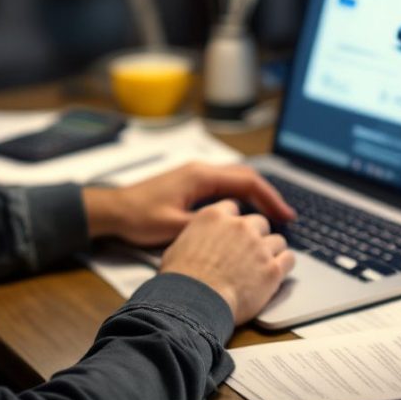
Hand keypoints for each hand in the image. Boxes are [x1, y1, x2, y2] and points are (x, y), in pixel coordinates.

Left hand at [82, 162, 295, 246]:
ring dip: (255, 197)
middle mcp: (200, 170)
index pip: (246, 181)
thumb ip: (206, 225)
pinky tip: (246, 217)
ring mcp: (195, 176)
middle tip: (286, 219)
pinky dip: (240, 199)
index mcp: (200, 176)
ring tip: (272, 219)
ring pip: (235, 181)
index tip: (286, 216)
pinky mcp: (190, 185)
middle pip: (245, 178)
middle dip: (268, 197)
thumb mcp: (175, 226)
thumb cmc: (139, 217)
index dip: (270, 198)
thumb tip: (236, 229)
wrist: (113, 211)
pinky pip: (223, 188)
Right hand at [159, 200, 294, 321]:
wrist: (195, 302)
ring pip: (277, 240)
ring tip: (263, 265)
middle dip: (256, 235)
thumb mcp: (177, 248)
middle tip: (249, 251)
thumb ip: (195, 238)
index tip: (234, 231)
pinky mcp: (273, 269)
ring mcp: (258, 246)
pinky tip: (277, 272)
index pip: (233, 208)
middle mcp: (239, 227)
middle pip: (259, 222)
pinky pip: (289, 259)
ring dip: (271, 251)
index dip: (234, 221)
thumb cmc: (181, 280)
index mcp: (213, 217)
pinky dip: (284, 265)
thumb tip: (196, 244)